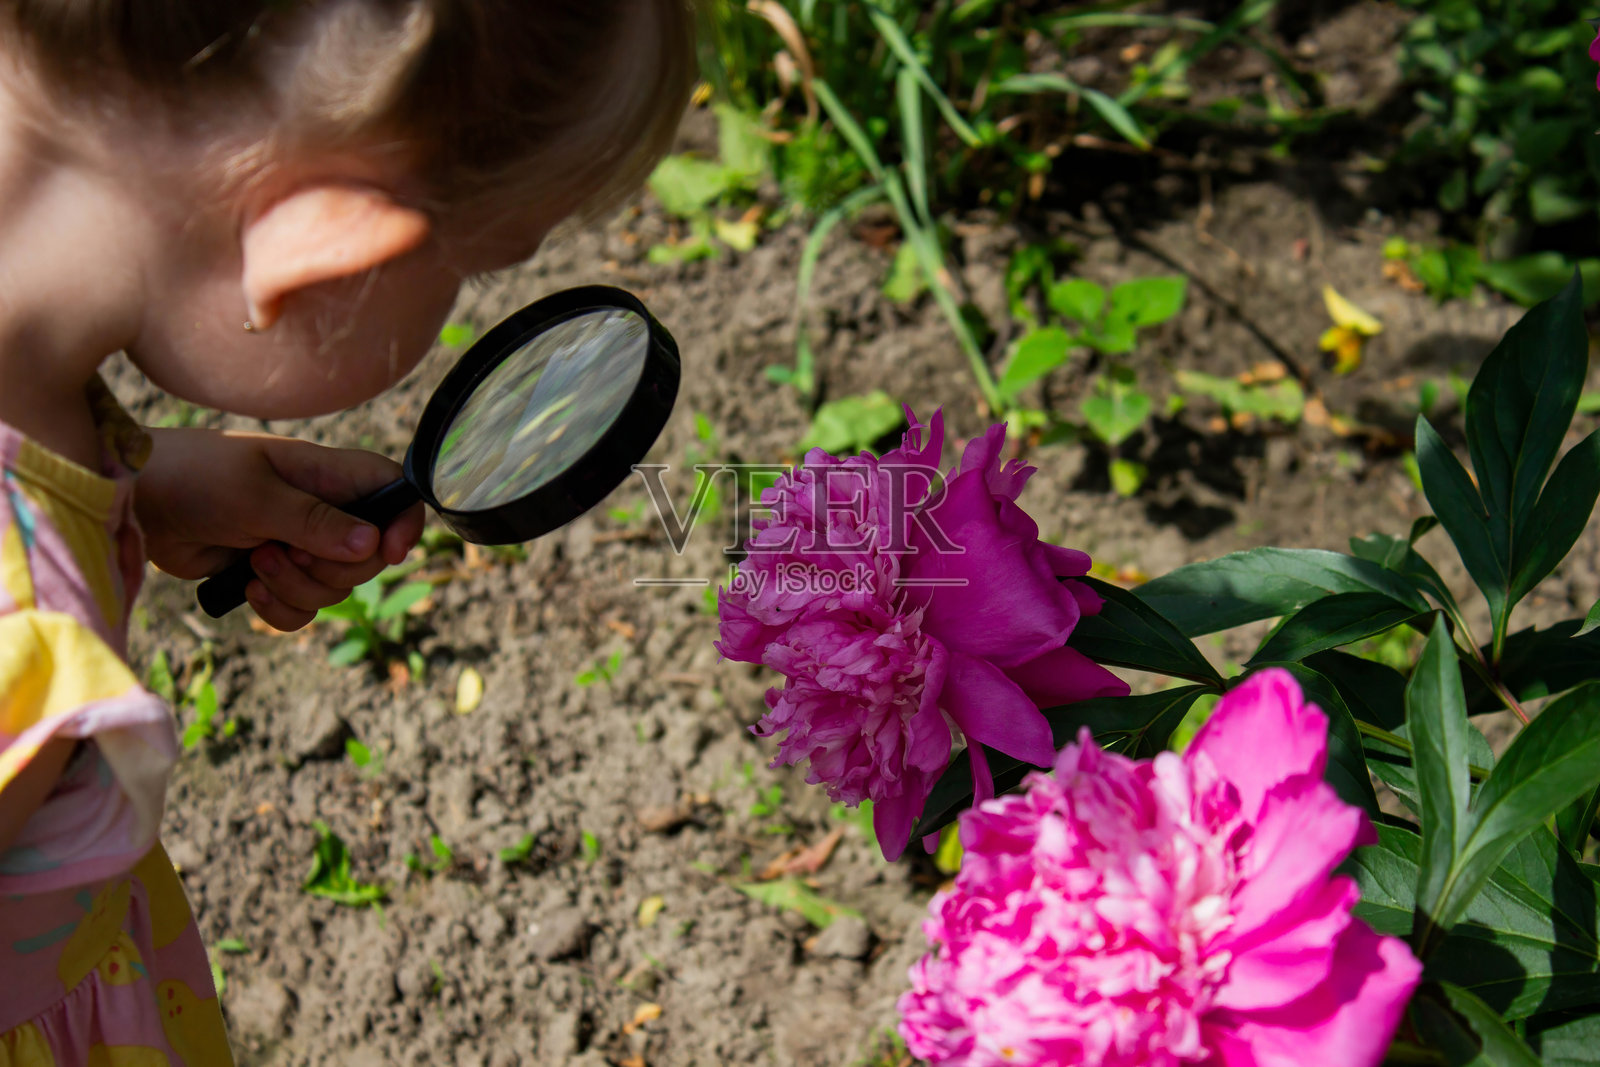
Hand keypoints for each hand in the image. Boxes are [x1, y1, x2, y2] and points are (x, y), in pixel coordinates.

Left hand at [136, 429, 424, 630]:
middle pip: (368, 558)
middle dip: (329, 569)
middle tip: (283, 551)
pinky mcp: (273, 576)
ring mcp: (299, 545)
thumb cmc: (194, 477)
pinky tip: (249, 590)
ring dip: (296, 587)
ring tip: (254, 563)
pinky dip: (280, 609)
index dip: (404, 522)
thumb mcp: (256, 495)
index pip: (395, 493)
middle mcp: (323, 511)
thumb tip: (373, 546)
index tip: (388, 551)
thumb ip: (315, 522)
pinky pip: (303, 610)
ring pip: (334, 590)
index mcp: (329, 475)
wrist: (137, 503)